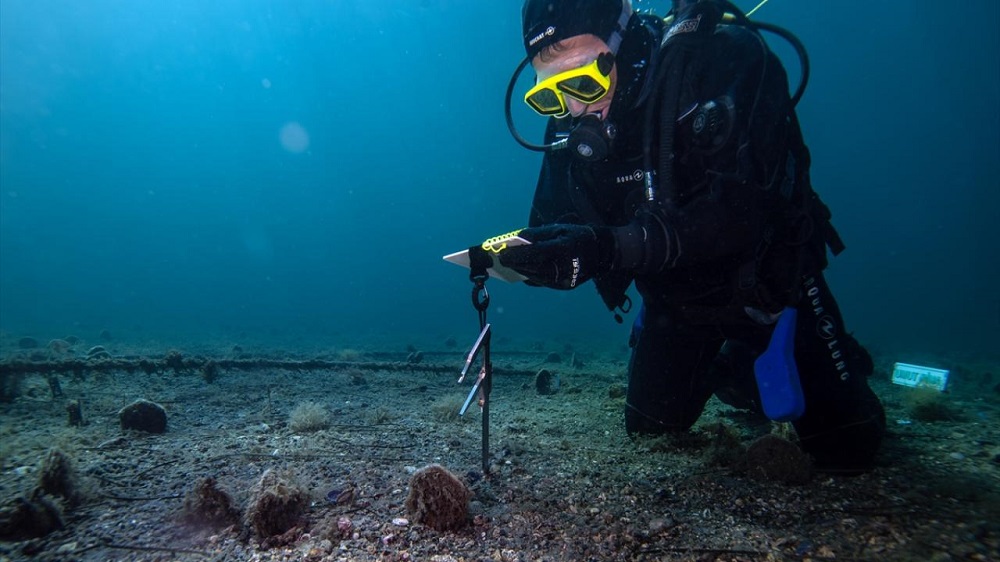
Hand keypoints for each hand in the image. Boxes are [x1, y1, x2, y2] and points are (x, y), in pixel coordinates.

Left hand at [497, 224, 613, 288]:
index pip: (535, 253)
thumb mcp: (558, 228)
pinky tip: (523, 271)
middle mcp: (564, 266)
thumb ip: (537, 235)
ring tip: (509, 265)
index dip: (517, 254)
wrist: (601, 252)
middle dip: (515, 264)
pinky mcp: (565, 286)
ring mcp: (565, 278)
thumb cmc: (576, 236)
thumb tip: (516, 240)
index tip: (502, 253)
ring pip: (536, 277)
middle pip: (533, 267)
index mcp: (563, 247)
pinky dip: (532, 276)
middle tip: (501, 260)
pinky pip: (543, 282)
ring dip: (521, 271)